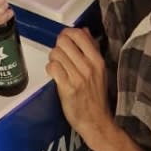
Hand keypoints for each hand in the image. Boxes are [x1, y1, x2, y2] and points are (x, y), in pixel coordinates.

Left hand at [45, 27, 112, 146]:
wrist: (96, 120)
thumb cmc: (96, 96)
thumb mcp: (99, 69)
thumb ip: (92, 49)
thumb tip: (84, 31)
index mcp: (97, 60)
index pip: (79, 34)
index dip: (68, 33)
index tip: (66, 39)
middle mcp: (88, 66)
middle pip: (64, 41)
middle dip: (58, 46)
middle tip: (60, 54)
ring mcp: (77, 77)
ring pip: (56, 54)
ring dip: (53, 59)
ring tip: (58, 66)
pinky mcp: (67, 88)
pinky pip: (52, 68)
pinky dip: (50, 69)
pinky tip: (55, 74)